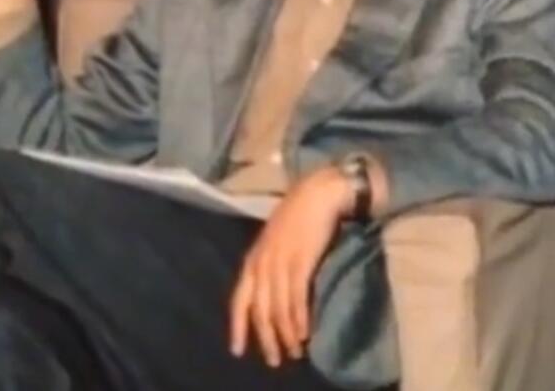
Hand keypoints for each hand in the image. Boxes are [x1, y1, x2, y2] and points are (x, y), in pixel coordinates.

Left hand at [229, 165, 350, 366]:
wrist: (317, 194)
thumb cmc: (298, 215)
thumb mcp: (273, 240)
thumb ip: (268, 263)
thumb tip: (269, 293)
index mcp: (252, 259)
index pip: (239, 300)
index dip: (237, 326)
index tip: (237, 351)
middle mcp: (262, 263)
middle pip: (259, 310)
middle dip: (266, 338)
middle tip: (274, 360)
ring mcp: (280, 262)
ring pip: (278, 309)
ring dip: (286, 334)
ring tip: (294, 352)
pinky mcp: (301, 261)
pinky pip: (297, 298)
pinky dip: (300, 319)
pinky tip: (304, 333)